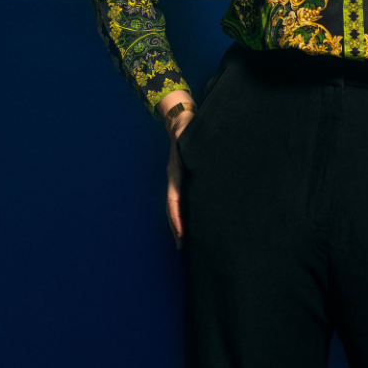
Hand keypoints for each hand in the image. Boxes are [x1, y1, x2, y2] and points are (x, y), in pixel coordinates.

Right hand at [164, 107, 194, 249]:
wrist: (182, 122)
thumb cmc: (189, 129)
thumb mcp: (189, 138)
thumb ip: (191, 145)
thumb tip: (196, 152)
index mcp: (175, 172)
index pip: (173, 199)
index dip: (176, 216)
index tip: (181, 233)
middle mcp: (174, 177)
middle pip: (171, 207)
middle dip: (175, 226)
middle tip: (181, 245)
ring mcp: (176, 178)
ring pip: (174, 205)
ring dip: (177, 223)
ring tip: (182, 241)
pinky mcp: (182, 178)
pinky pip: (180, 199)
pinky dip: (181, 214)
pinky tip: (189, 223)